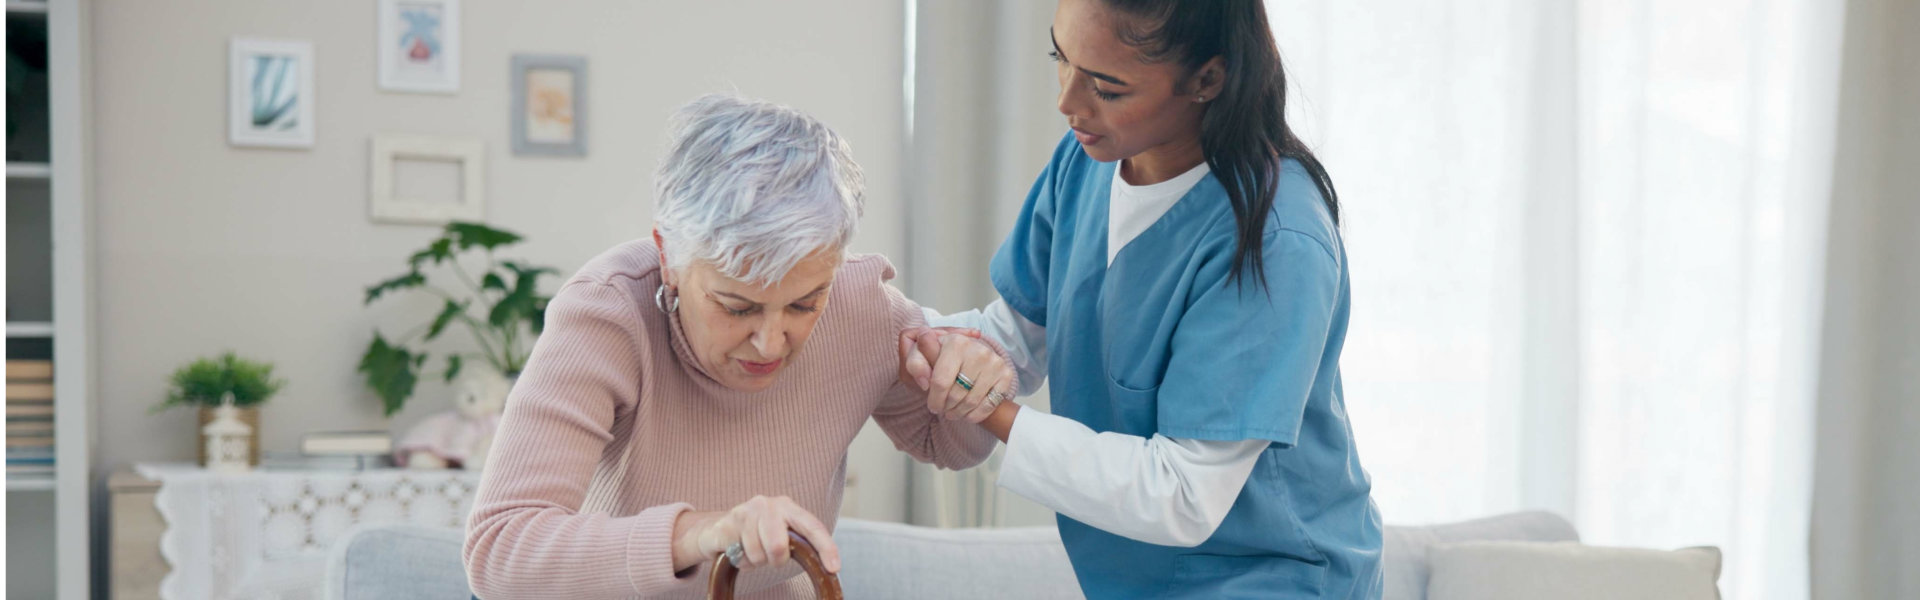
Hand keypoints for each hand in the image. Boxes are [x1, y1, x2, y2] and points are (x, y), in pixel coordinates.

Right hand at [674, 495, 839, 572]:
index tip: (834, 568)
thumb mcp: (780, 534)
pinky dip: (740, 560)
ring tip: (750, 550)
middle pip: (778, 547)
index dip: (826, 547)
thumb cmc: (756, 535)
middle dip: (775, 560)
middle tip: (769, 557)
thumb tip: (827, 568)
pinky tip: (737, 549)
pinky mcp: (727, 523)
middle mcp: (768, 504)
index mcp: (788, 507)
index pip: (813, 527)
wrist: (716, 529)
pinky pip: (739, 555)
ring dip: (755, 561)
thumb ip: (798, 543)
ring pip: (758, 555)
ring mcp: (746, 511)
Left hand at [899, 328, 1014, 422]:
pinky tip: (968, 415)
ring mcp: (994, 362)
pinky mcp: (1006, 374)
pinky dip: (976, 415)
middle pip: (956, 394)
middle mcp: (978, 350)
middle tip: (942, 409)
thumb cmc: (943, 360)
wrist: (972, 358)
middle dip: (946, 407)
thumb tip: (923, 380)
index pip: (940, 382)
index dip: (934, 399)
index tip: (932, 406)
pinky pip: (989, 405)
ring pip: (971, 402)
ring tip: (952, 412)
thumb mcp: (924, 356)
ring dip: (959, 412)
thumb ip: (916, 363)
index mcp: (955, 342)